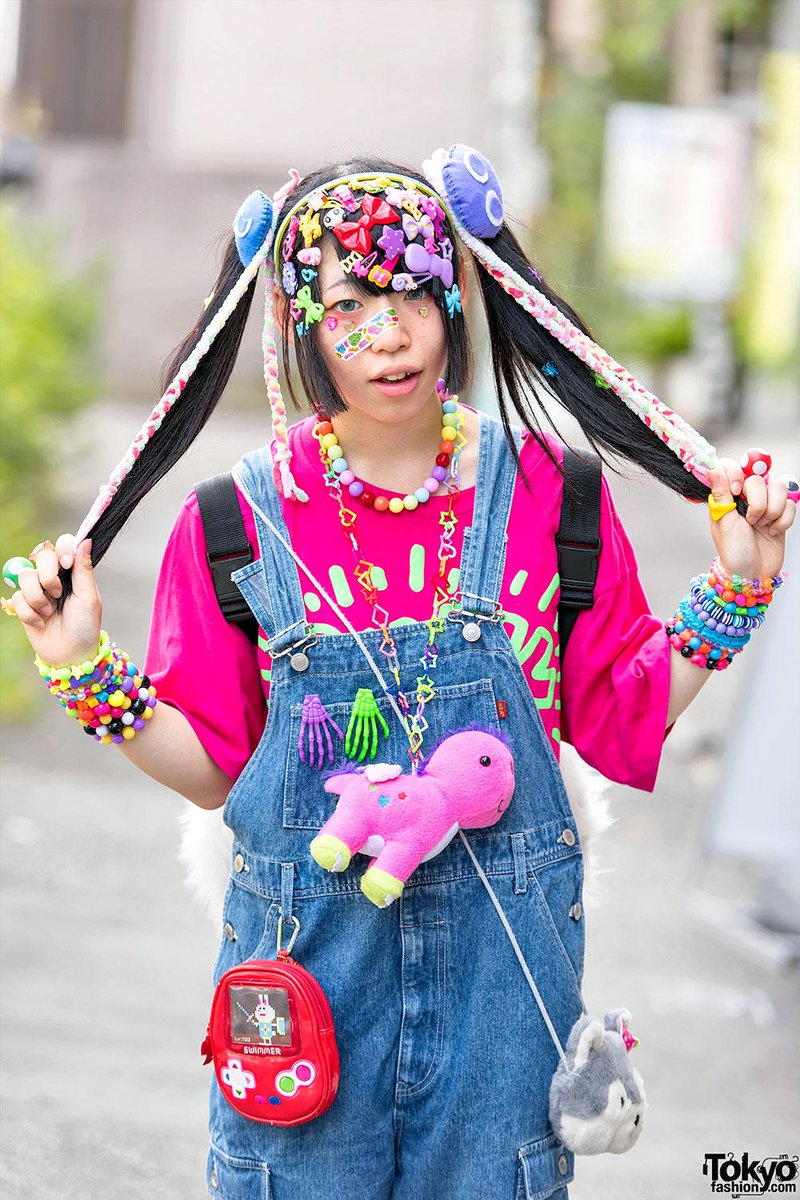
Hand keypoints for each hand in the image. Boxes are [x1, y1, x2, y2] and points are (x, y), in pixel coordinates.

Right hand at [7, 533, 102, 666]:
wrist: (70, 655)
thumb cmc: (85, 627)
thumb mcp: (90, 598)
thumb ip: (84, 569)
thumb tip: (86, 540)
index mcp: (72, 573)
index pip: (62, 546)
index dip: (61, 550)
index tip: (67, 565)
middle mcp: (54, 577)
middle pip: (41, 555)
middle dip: (48, 575)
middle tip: (58, 593)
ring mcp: (37, 590)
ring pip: (25, 576)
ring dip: (37, 597)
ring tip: (49, 612)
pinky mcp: (23, 605)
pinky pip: (16, 598)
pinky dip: (29, 613)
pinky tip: (40, 623)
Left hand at [707, 453, 795, 578]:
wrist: (753, 574)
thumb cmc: (733, 551)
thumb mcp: (723, 522)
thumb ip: (721, 493)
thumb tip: (712, 469)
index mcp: (726, 496)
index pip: (732, 466)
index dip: (737, 473)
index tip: (736, 491)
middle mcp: (746, 496)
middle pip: (758, 477)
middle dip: (757, 501)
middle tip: (751, 520)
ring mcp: (765, 504)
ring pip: (778, 487)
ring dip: (772, 510)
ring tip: (762, 526)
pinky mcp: (781, 513)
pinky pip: (791, 503)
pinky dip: (783, 520)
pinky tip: (773, 531)